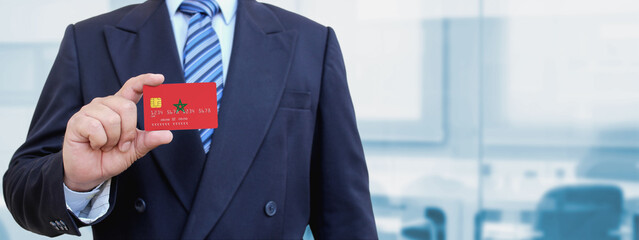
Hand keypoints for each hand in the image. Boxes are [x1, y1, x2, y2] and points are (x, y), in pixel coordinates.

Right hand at [62, 73, 172, 191]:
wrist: (89, 173)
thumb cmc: (110, 157)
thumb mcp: (135, 150)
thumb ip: (150, 140)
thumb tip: (168, 134)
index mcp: (120, 107)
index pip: (132, 88)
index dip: (145, 81)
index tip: (160, 79)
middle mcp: (105, 104)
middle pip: (127, 107)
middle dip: (129, 131)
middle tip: (122, 145)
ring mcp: (89, 111)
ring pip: (112, 119)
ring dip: (112, 139)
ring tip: (105, 145)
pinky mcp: (77, 121)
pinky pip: (96, 128)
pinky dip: (100, 142)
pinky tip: (94, 145)